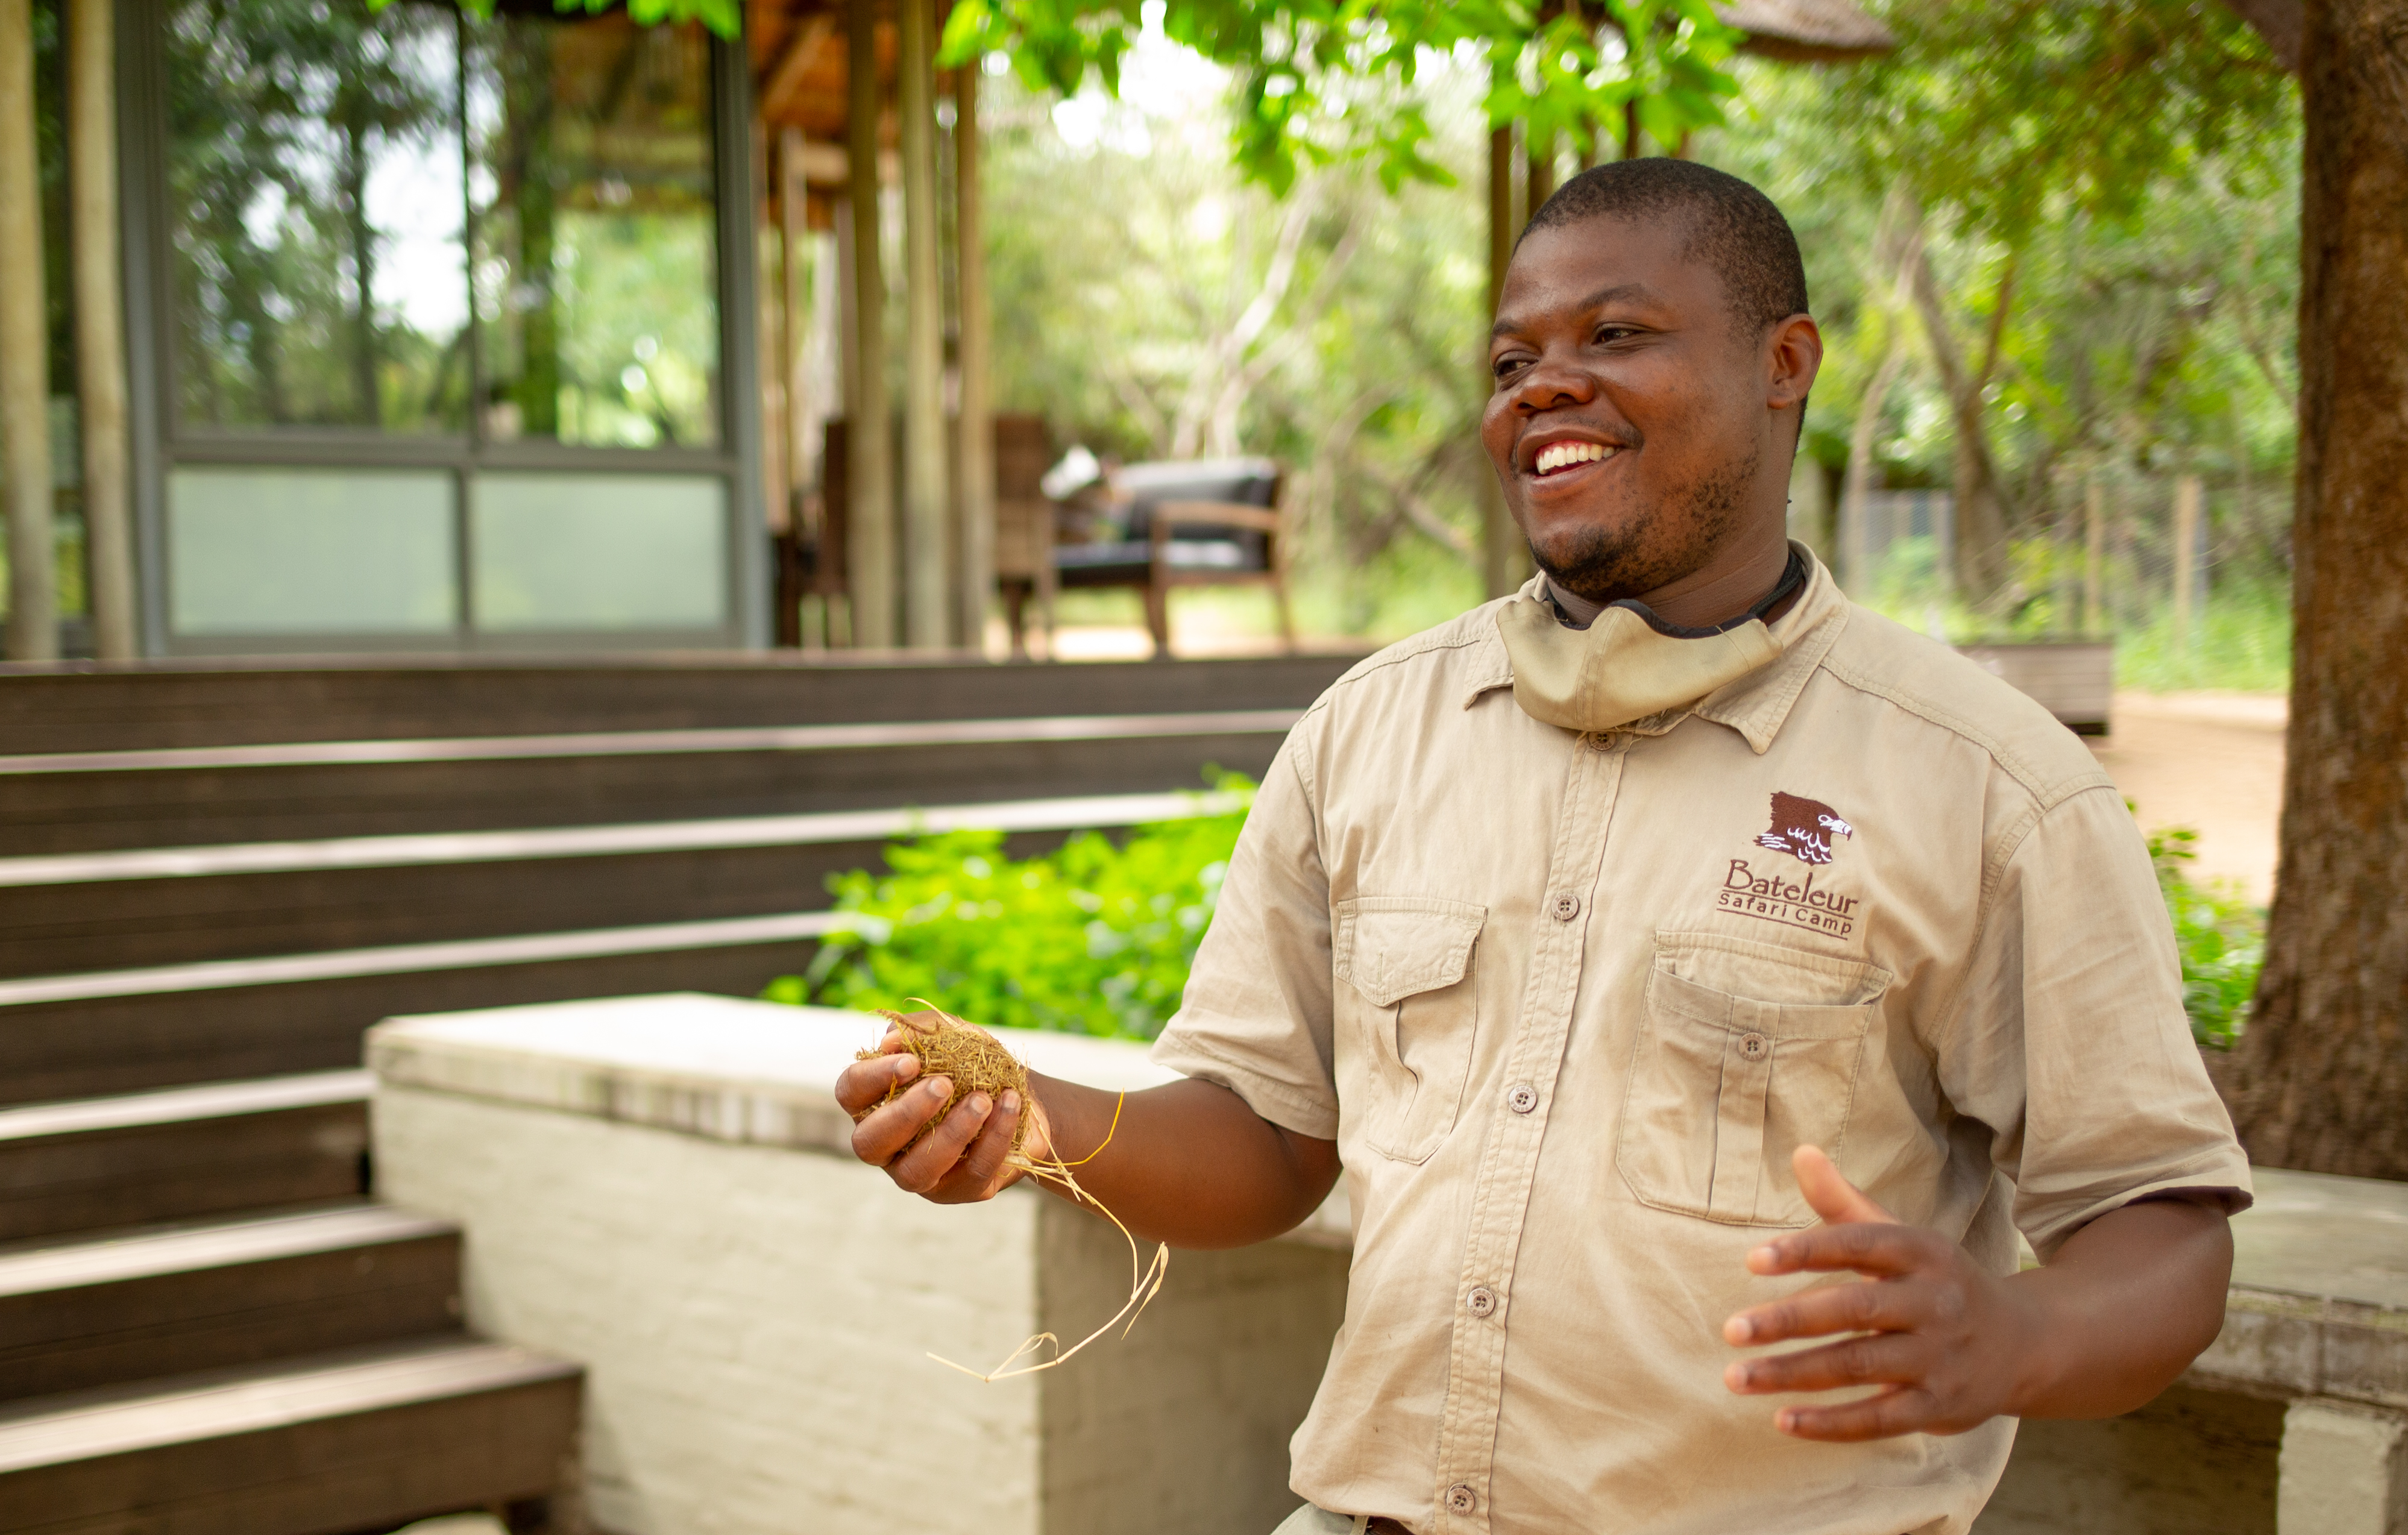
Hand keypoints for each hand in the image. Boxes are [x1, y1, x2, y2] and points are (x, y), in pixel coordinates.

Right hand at [832, 1013, 1056, 1203]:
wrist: (1017, 1097)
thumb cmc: (971, 1064)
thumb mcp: (951, 1035)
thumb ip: (919, 1030)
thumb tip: (890, 1041)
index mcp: (874, 1102)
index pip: (851, 1091)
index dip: (873, 1078)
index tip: (912, 1062)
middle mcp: (886, 1145)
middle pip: (870, 1142)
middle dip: (906, 1113)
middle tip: (943, 1084)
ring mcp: (917, 1174)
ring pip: (916, 1171)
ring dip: (951, 1132)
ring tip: (983, 1099)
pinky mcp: (956, 1190)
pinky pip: (970, 1174)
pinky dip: (993, 1137)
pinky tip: (1009, 1105)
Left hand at [1721, 1145, 2038, 1440]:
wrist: (2024, 1344)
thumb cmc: (1936, 1283)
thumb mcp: (1901, 1238)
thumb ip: (1845, 1203)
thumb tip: (1801, 1151)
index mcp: (1923, 1252)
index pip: (1858, 1244)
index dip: (1806, 1250)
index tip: (1753, 1260)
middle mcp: (1935, 1302)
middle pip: (1853, 1309)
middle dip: (1788, 1320)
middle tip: (1731, 1329)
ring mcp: (1940, 1357)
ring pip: (1859, 1366)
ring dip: (1793, 1373)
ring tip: (1737, 1377)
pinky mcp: (1941, 1406)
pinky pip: (1880, 1419)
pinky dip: (1831, 1424)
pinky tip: (1783, 1420)